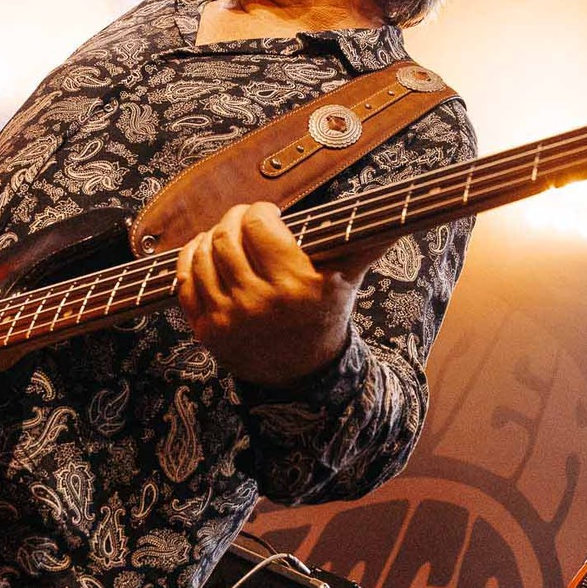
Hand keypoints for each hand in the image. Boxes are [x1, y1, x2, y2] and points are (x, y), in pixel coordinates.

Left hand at [174, 202, 382, 386]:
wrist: (303, 375)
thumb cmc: (324, 315)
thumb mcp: (347, 280)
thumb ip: (367, 242)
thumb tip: (401, 212)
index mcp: (297, 286)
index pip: (259, 226)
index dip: (260, 211)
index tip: (268, 214)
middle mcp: (261, 303)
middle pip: (227, 236)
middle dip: (234, 219)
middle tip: (244, 220)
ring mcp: (230, 320)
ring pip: (203, 255)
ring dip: (210, 237)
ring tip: (226, 236)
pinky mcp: (208, 332)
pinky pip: (185, 283)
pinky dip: (190, 260)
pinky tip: (203, 252)